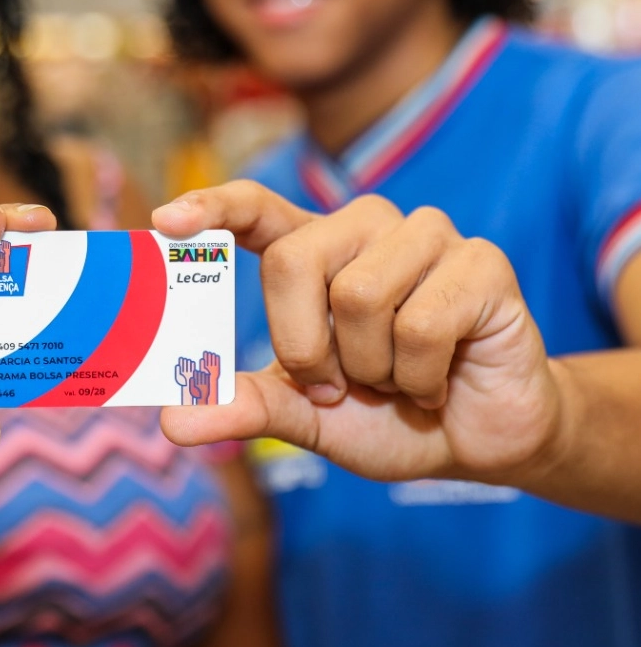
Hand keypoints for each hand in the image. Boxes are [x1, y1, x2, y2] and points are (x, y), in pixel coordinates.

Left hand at [154, 182, 562, 485]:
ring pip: (359, 294)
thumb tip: (172, 418)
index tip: (164, 221)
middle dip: (307, 347)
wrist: (477, 439)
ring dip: (372, 368)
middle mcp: (365, 228)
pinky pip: (422, 323)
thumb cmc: (384, 413)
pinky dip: (421, 378)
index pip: (256, 209)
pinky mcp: (482, 261)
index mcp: (315, 249)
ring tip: (399, 378)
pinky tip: (440, 381)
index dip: (211, 207)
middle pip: (293, 262)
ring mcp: (426, 236)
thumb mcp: (305, 415)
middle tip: (342, 382)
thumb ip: (246, 407)